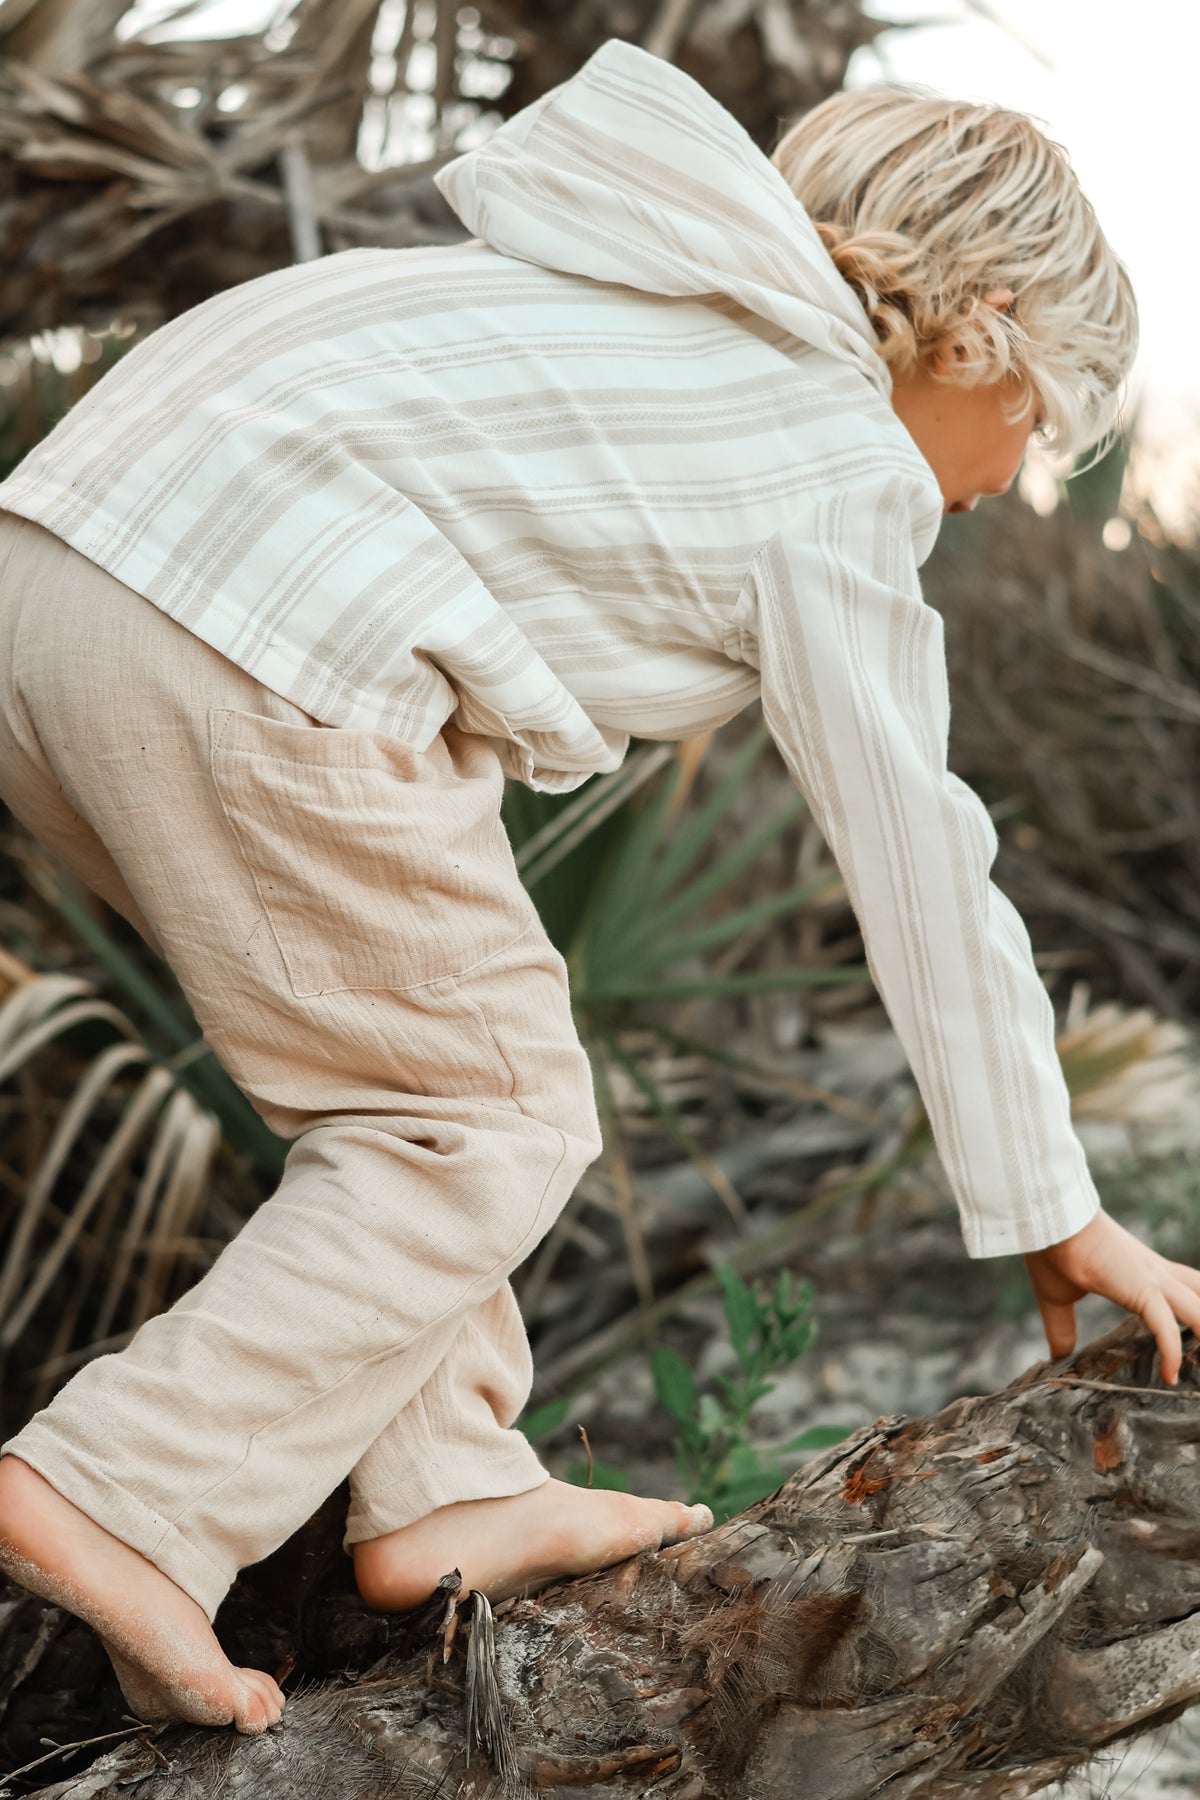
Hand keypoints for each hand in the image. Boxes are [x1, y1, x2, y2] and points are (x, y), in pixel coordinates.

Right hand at [1023, 1208, 1199, 1385]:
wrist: (1049, 1223)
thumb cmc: (1052, 1251)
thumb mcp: (1059, 1298)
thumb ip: (1062, 1329)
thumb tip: (1057, 1357)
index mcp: (1144, 1270)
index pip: (1186, 1288)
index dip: (1194, 1314)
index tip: (1195, 1344)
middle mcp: (1156, 1272)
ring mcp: (1153, 1279)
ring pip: (1198, 1310)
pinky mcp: (1142, 1289)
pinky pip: (1165, 1327)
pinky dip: (1171, 1353)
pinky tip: (1169, 1376)